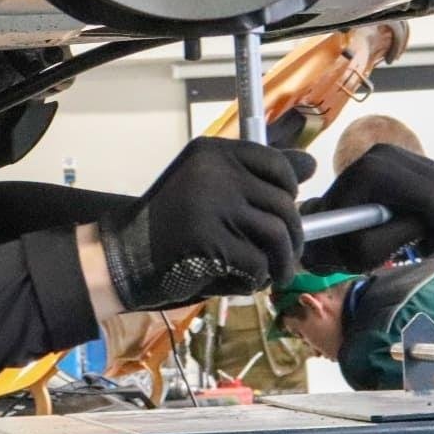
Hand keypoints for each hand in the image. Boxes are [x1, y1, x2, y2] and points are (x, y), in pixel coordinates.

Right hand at [97, 137, 304, 310]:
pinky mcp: (210, 239)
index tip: (284, 211)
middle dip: (293, 237)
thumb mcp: (207, 186)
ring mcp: (211, 203)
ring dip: (283, 261)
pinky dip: (257, 278)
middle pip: (283, 203)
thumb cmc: (170, 224)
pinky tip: (245, 281)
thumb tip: (309, 165)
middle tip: (286, 256)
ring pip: (276, 233)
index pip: (276, 163)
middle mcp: (214, 170)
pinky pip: (257, 262)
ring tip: (276, 274)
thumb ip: (253, 175)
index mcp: (212, 152)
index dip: (289, 190)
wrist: (125, 256)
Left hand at [304, 144, 433, 270]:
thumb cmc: (341, 244)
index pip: (432, 194)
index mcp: (372, 172)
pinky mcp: (404, 157)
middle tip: (427, 245)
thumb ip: (403, 234)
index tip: (428, 249)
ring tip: (417, 235)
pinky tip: (415, 220)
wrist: (324, 227)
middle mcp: (384, 153)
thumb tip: (432, 219)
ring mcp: (395, 151)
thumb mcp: (367, 252)